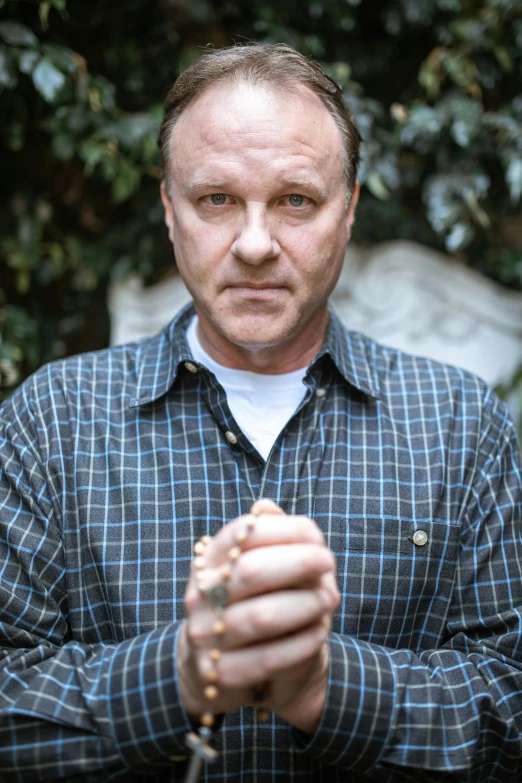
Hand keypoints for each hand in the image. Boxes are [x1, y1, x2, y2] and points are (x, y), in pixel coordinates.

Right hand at [178, 500, 339, 733]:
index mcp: (209, 562)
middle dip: (299, 563)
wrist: (224, 670)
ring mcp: (206, 636)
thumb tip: (267, 507)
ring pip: (263, 616)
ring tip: (330, 598)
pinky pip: (270, 657)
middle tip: (329, 563)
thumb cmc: (252, 604)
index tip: (316, 536)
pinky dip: (303, 642)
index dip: (284, 530)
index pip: (244, 533)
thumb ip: (268, 539)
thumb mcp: (255, 568)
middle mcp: (200, 596)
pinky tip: (321, 631)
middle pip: (252, 571)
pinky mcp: (221, 674)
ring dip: (306, 604)